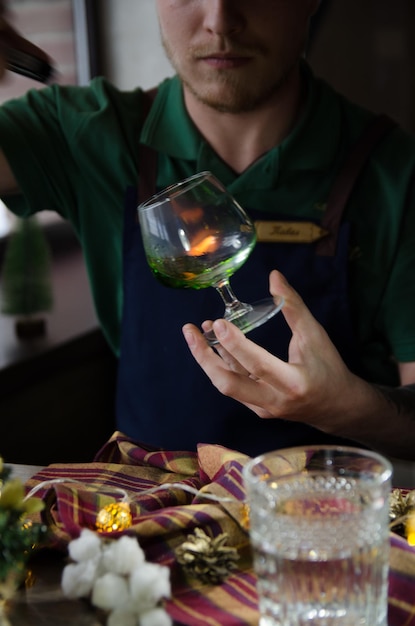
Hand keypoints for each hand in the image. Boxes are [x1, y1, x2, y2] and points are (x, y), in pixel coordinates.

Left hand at [182, 270, 363, 434]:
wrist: (337, 407)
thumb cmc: (329, 368)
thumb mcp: (315, 335)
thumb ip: (294, 306)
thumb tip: (274, 276)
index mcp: (293, 382)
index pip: (257, 364)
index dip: (235, 344)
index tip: (218, 322)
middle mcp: (274, 401)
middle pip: (228, 384)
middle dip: (204, 357)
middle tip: (190, 330)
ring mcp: (263, 409)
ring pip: (227, 385)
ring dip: (209, 358)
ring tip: (198, 332)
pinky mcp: (257, 410)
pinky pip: (235, 386)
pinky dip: (222, 365)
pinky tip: (215, 345)